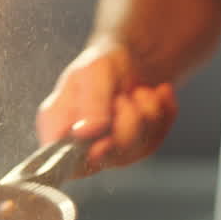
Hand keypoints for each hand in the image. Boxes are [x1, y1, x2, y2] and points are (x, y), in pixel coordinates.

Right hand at [35, 39, 177, 174]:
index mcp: (58, 128)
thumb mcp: (93, 72)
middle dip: (127, 122)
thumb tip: (84, 133)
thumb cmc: (102, 64)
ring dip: (148, 113)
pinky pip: (157, 139)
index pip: (66, 161)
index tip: (105, 142)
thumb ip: (90, 103)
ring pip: (138, 149)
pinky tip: (156, 94)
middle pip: (110, 156)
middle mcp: (81, 146)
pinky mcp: (136, 148)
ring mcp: (110, 151)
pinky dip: (162, 112)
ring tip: (140, 92)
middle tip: (122, 98)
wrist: (128, 58)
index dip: (88, 156)